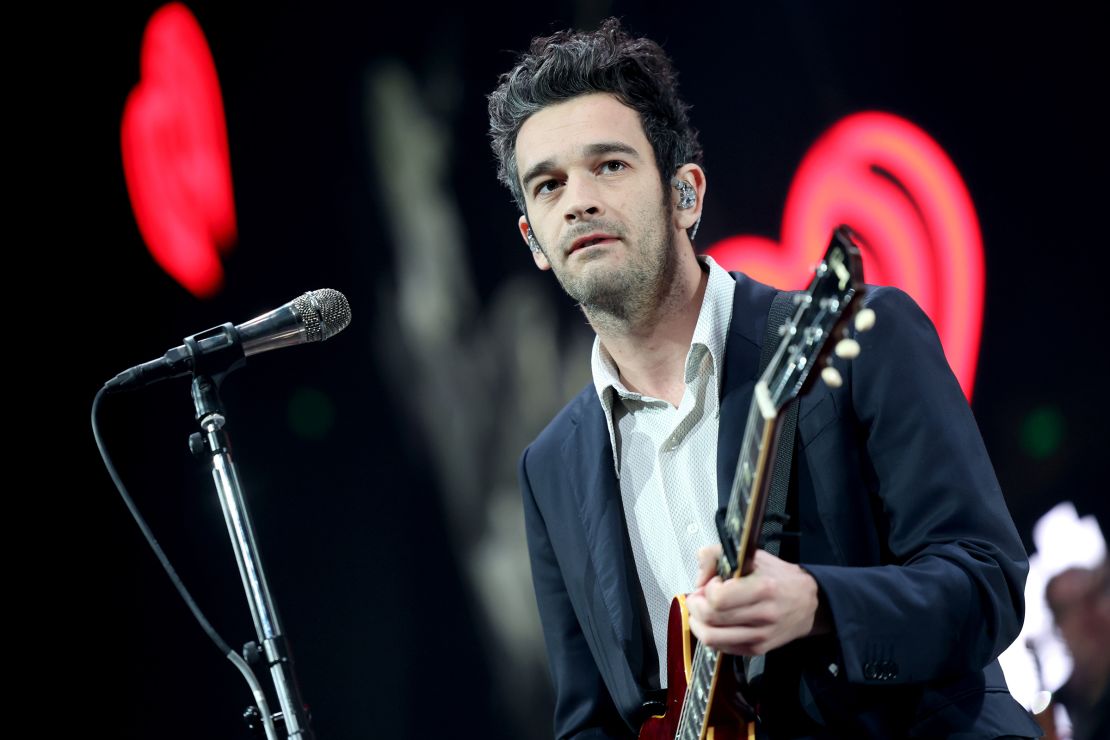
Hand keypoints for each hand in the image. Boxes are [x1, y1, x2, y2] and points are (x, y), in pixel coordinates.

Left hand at [686, 545, 830, 655]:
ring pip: (712, 639)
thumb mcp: (751, 555)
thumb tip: (699, 578)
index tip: (712, 582)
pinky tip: (716, 622)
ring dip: (698, 623)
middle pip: (710, 619)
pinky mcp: (757, 649)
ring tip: (703, 610)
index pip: (718, 598)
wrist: (809, 603)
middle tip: (699, 596)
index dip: (707, 589)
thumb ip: (717, 555)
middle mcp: (763, 615)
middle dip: (696, 605)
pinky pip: (722, 648)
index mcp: (763, 588)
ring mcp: (760, 636)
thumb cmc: (778, 577)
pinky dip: (711, 635)